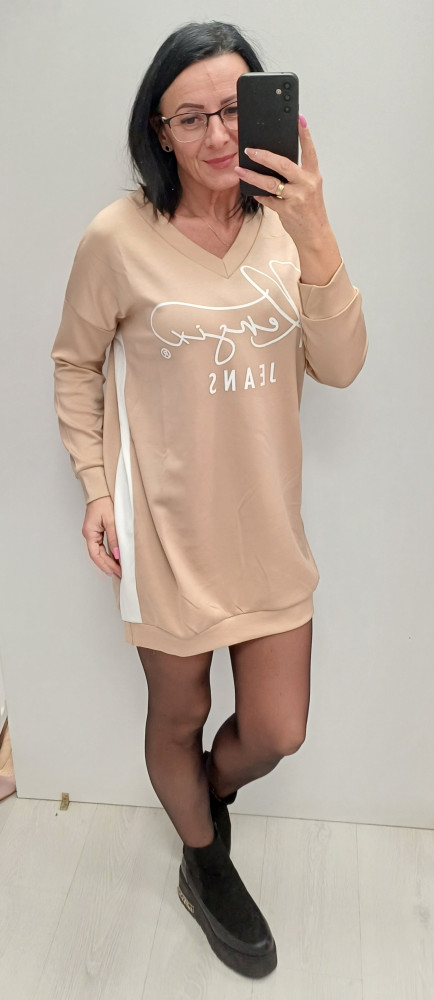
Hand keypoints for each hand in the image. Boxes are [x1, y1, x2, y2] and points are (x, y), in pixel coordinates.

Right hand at [82, 496, 121, 578]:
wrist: (99, 491)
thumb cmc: (103, 502)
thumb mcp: (111, 521)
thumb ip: (114, 538)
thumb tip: (117, 555)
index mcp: (90, 534)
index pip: (96, 555)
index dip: (107, 565)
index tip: (117, 572)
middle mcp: (89, 535)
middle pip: (97, 556)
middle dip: (108, 567)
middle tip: (120, 575)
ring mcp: (92, 534)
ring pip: (99, 553)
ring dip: (108, 562)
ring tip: (118, 570)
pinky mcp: (97, 532)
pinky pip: (101, 547)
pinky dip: (108, 555)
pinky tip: (115, 559)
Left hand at [234, 117, 335, 252]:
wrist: (315, 234)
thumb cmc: (310, 209)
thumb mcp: (309, 188)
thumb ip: (296, 175)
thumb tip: (273, 161)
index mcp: (313, 175)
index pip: (309, 150)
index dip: (304, 134)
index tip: (298, 119)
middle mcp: (306, 184)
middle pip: (283, 164)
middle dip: (264, 156)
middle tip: (249, 149)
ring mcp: (297, 198)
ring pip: (270, 183)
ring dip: (252, 175)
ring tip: (239, 169)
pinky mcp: (287, 211)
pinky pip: (267, 199)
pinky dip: (257, 194)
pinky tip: (248, 188)